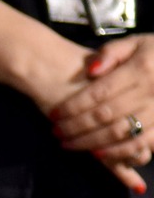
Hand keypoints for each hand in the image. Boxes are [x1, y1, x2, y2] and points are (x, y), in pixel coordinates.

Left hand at [50, 35, 153, 192]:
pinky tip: (96, 154)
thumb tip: (90, 70)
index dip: (73, 106)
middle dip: (75, 126)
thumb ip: (111, 52)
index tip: (54, 114)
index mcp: (140, 69)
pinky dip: (116, 152)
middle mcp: (150, 91)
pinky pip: (138, 144)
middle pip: (104, 115)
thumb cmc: (152, 53)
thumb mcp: (134, 43)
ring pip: (118, 132)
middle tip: (56, 131)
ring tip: (67, 143)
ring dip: (89, 142)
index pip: (99, 93)